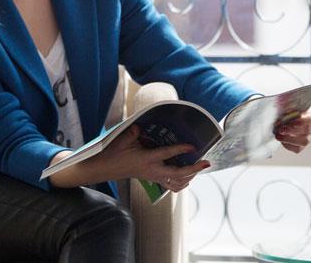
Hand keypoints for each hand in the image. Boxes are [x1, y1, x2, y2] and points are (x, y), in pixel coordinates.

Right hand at [48, 125, 208, 191]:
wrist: (103, 168)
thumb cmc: (112, 152)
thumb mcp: (121, 139)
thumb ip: (133, 131)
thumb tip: (142, 125)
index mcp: (145, 159)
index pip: (166, 154)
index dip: (180, 149)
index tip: (192, 146)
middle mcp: (152, 171)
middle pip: (178, 174)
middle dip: (194, 169)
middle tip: (206, 162)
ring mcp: (153, 177)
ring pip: (176, 182)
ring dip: (189, 176)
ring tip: (199, 167)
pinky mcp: (153, 179)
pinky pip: (171, 185)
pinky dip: (181, 182)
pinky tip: (188, 175)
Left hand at [273, 105, 310, 153]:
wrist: (286, 117)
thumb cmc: (289, 110)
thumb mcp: (290, 105)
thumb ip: (289, 105)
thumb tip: (282, 104)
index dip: (303, 120)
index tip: (292, 121)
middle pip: (307, 130)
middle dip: (292, 130)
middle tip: (281, 129)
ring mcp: (309, 137)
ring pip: (304, 142)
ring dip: (289, 139)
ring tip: (278, 135)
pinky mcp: (302, 146)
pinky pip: (297, 149)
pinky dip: (288, 145)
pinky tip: (281, 140)